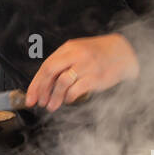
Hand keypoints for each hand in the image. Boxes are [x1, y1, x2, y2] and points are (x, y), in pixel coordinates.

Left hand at [25, 34, 139, 111]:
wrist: (123, 52)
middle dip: (41, 90)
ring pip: (62, 82)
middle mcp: (75, 55)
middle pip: (50, 71)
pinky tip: (68, 100)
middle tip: (39, 102)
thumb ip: (62, 64)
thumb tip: (44, 84)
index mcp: (68, 48)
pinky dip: (69, 97)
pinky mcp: (96, 77)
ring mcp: (86, 65)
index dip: (36, 83)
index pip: (46, 66)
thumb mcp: (78, 52)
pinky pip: (76, 89)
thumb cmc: (98, 54)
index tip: (31, 97)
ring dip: (54, 97)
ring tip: (51, 106)